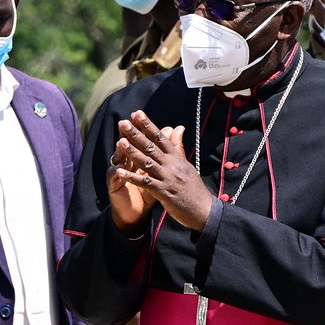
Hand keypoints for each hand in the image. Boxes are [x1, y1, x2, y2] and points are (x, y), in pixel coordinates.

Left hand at [113, 112, 215, 230]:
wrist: (204, 211)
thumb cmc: (194, 189)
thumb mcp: (187, 165)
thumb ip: (178, 147)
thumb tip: (179, 127)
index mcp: (177, 158)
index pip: (161, 138)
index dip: (148, 125)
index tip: (137, 114)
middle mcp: (172, 165)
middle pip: (151, 146)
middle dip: (136, 134)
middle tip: (123, 122)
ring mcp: (168, 178)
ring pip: (147, 162)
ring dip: (132, 152)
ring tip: (119, 141)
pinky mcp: (164, 193)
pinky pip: (145, 183)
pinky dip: (132, 177)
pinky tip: (120, 172)